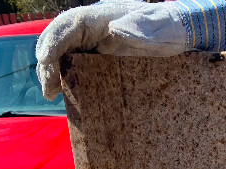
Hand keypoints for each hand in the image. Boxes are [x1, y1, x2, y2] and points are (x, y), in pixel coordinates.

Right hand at [36, 0, 225, 99]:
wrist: (179, 37)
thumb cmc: (170, 30)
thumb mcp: (159, 27)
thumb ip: (141, 27)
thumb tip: (115, 31)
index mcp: (102, 17)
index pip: (70, 25)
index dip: (54, 40)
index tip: (46, 60)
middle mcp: (93, 28)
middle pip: (60, 39)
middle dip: (48, 60)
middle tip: (49, 88)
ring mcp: (94, 44)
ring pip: (64, 53)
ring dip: (53, 71)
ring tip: (51, 92)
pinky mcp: (99, 60)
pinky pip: (77, 66)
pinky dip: (67, 78)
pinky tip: (65, 94)